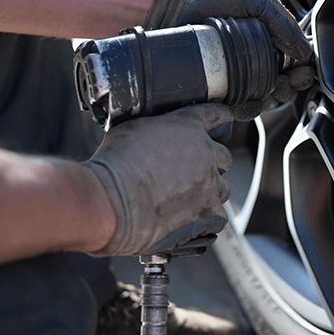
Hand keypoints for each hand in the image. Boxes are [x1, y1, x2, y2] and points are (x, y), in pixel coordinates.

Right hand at [81, 103, 232, 256]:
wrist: (109, 202)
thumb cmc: (113, 166)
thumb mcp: (130, 128)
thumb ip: (155, 127)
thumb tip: (154, 133)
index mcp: (188, 126)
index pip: (217, 116)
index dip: (220, 120)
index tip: (222, 123)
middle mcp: (206, 152)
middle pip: (224, 156)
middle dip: (211, 163)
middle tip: (189, 173)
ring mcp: (210, 183)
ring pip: (223, 187)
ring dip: (209, 191)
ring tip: (186, 200)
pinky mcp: (209, 213)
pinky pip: (217, 216)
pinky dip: (206, 219)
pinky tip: (188, 219)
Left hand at [144, 0, 315, 117]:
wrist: (177, 5)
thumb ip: (282, 22)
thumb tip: (304, 51)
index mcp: (269, 42)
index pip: (293, 65)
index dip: (301, 73)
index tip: (300, 73)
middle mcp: (254, 62)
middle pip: (281, 87)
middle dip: (288, 90)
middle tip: (283, 84)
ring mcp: (235, 78)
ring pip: (262, 102)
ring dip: (271, 102)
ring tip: (267, 94)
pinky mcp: (216, 91)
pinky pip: (236, 110)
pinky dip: (245, 111)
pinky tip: (247, 104)